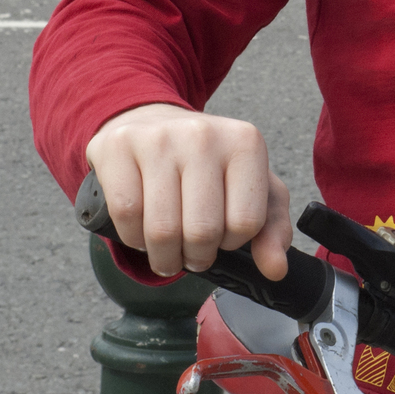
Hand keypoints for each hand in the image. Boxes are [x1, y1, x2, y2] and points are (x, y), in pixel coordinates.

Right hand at [83, 102, 293, 279]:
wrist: (153, 125)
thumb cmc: (207, 165)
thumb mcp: (251, 188)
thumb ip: (272, 229)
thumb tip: (275, 269)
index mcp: (245, 143)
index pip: (246, 223)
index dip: (232, 242)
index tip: (223, 235)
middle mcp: (203, 135)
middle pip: (202, 231)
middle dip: (196, 257)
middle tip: (191, 252)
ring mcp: (159, 138)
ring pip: (162, 230)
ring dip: (164, 256)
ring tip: (167, 249)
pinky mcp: (119, 147)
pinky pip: (126, 216)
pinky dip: (132, 237)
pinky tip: (142, 230)